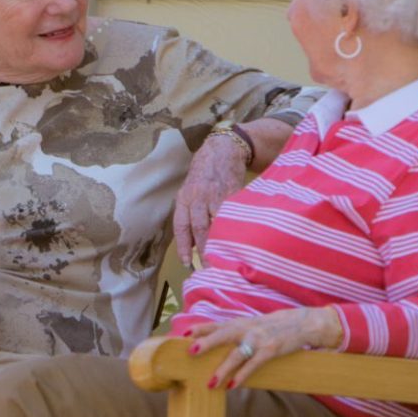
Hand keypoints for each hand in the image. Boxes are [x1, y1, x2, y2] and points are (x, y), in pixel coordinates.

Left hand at [173, 133, 249, 271]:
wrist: (222, 150)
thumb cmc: (204, 174)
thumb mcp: (190, 190)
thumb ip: (190, 213)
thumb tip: (193, 242)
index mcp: (184, 198)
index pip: (181, 226)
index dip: (183, 246)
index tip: (187, 263)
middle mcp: (197, 197)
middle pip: (199, 228)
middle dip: (203, 249)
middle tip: (209, 267)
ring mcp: (215, 195)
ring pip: (215, 223)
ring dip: (218, 242)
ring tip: (223, 258)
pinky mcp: (231, 193)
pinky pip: (231, 215)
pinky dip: (233, 229)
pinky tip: (236, 240)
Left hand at [182, 307, 342, 389]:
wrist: (302, 322)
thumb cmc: (270, 327)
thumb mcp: (250, 325)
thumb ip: (232, 333)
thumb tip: (210, 344)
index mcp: (239, 323)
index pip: (215, 325)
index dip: (199, 328)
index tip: (182, 334)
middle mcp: (246, 329)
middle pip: (222, 334)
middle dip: (206, 342)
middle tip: (190, 351)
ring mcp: (258, 339)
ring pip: (237, 354)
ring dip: (223, 369)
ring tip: (210, 382)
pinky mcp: (270, 350)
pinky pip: (253, 364)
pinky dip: (243, 375)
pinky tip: (233, 385)